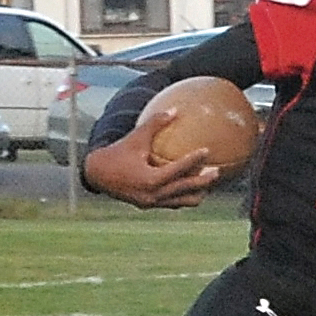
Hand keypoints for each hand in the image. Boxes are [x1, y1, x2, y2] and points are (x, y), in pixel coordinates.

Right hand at [82, 108, 219, 208]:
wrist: (98, 175)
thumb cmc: (118, 153)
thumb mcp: (136, 137)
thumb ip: (155, 124)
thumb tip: (175, 110)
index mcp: (150, 179)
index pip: (178, 170)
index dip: (194, 160)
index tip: (207, 151)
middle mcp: (153, 194)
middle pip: (185, 189)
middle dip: (204, 181)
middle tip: (218, 171)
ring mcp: (152, 203)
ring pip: (182, 201)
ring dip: (197, 193)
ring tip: (209, 184)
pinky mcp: (150, 205)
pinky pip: (173, 203)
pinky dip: (184, 196)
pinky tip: (192, 188)